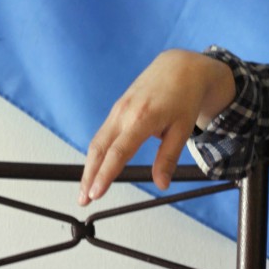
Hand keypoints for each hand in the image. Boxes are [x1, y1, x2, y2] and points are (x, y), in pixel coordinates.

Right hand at [79, 49, 235, 205]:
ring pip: (97, 142)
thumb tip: (162, 184)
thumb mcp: (183, 129)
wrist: (179, 67)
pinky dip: (96, 153)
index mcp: (142, 118)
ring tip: (85, 190)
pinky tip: (95, 168)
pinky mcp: (117, 108)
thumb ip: (169, 157)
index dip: (105, 174)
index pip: (118, 152)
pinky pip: (102, 133)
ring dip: (89, 167)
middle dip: (88, 176)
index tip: (95, 193)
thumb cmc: (184, 97)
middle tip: (83, 200)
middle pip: (99, 149)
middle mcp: (125, 113)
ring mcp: (118, 109)